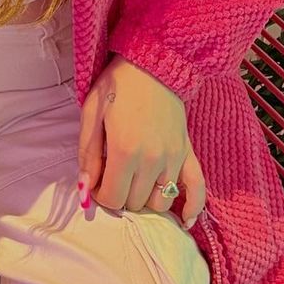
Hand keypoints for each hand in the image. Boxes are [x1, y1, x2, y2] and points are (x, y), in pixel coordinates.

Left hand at [77, 53, 205, 228]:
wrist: (151, 64)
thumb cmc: (117, 86)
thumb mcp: (91, 114)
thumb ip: (87, 154)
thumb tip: (85, 188)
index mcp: (125, 151)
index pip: (113, 199)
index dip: (101, 196)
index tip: (97, 181)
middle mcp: (152, 160)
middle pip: (135, 203)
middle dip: (120, 195)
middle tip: (112, 176)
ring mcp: (174, 158)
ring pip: (160, 202)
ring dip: (145, 198)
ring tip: (135, 181)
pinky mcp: (188, 153)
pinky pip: (197, 190)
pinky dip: (192, 208)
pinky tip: (184, 220)